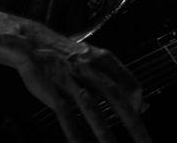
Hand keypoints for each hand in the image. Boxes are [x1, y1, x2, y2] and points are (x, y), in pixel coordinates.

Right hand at [4, 21, 150, 142]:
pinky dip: (75, 134)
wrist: (32, 44)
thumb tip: (142, 103)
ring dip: (105, 134)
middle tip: (145, 142)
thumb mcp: (95, 62)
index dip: (138, 103)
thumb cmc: (67, 56)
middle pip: (117, 98)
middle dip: (133, 123)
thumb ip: (116, 81)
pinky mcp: (55, 92)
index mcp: (104, 60)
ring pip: (93, 110)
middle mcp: (90, 69)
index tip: (141, 115)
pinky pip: (67, 116)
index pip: (130, 83)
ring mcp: (72, 81)